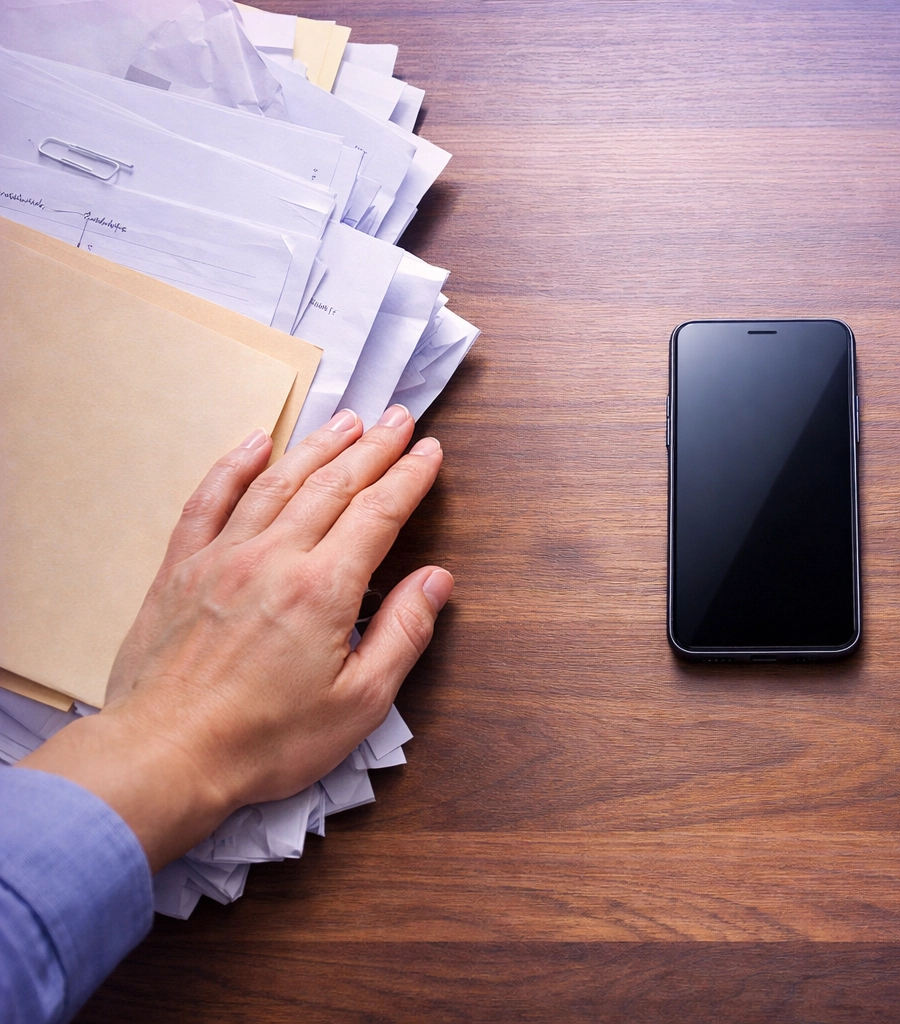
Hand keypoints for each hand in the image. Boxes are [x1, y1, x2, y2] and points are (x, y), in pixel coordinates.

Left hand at [21, 406, 452, 871]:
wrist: (164, 757)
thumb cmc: (265, 741)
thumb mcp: (360, 703)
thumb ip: (403, 633)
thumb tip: (436, 580)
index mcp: (323, 589)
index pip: (378, 513)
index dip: (410, 478)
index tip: (430, 452)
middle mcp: (273, 558)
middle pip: (333, 484)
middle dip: (373, 447)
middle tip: (398, 418)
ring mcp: (221, 558)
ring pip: (278, 481)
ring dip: (317, 445)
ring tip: (347, 419)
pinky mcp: (180, 569)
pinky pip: (209, 499)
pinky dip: (234, 465)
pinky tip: (254, 443)